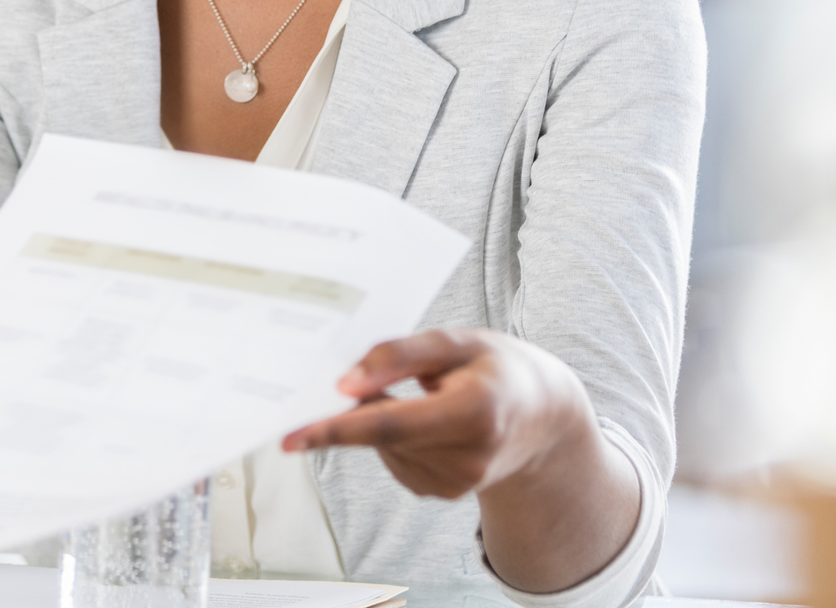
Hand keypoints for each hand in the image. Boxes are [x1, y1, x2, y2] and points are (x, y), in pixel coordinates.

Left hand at [284, 328, 638, 593]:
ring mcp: (458, 482)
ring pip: (385, 447)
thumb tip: (344, 384)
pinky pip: (396, 460)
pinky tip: (423, 418)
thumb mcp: (456, 342)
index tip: (292, 435)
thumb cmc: (498, 367)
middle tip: (337, 382)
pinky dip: (394, 437)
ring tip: (420, 394)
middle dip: (351, 411)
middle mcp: (469, 455)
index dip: (337, 428)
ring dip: (379, 419)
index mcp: (477, 410)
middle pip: (382, 435)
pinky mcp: (447, 493)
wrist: (543, 415)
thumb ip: (398, 356)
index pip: (391, 424)